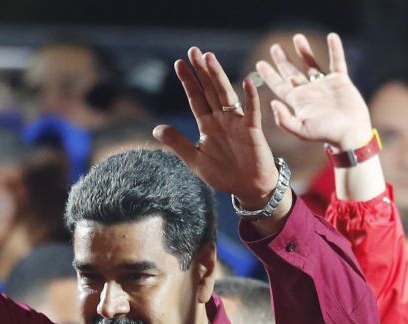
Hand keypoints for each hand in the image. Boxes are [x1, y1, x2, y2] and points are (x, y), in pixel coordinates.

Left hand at [154, 48, 280, 210]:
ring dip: (218, 76)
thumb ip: (178, 143)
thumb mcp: (195, 160)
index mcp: (207, 125)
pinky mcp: (252, 130)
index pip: (196, 98)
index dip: (188, 81)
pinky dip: (250, 97)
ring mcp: (237, 122)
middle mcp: (221, 119)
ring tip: (209, 58)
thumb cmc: (224, 174)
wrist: (248, 188)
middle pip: (209, 90)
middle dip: (201, 71)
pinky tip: (245, 82)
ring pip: (226, 94)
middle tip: (193, 51)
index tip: (179, 63)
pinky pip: (251, 111)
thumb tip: (155, 129)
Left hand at [255, 33, 371, 149]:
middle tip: (275, 47)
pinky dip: (335, 49)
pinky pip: (337, 62)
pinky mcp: (341, 81)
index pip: (279, 85)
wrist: (350, 133)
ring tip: (297, 37)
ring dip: (304, 50)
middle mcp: (309, 91)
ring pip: (311, 63)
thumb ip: (284, 119)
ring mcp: (325, 85)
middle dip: (282, 60)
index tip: (259, 64)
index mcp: (298, 101)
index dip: (269, 75)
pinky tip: (332, 36)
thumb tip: (272, 103)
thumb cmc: (326, 134)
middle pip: (292, 72)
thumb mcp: (301, 130)